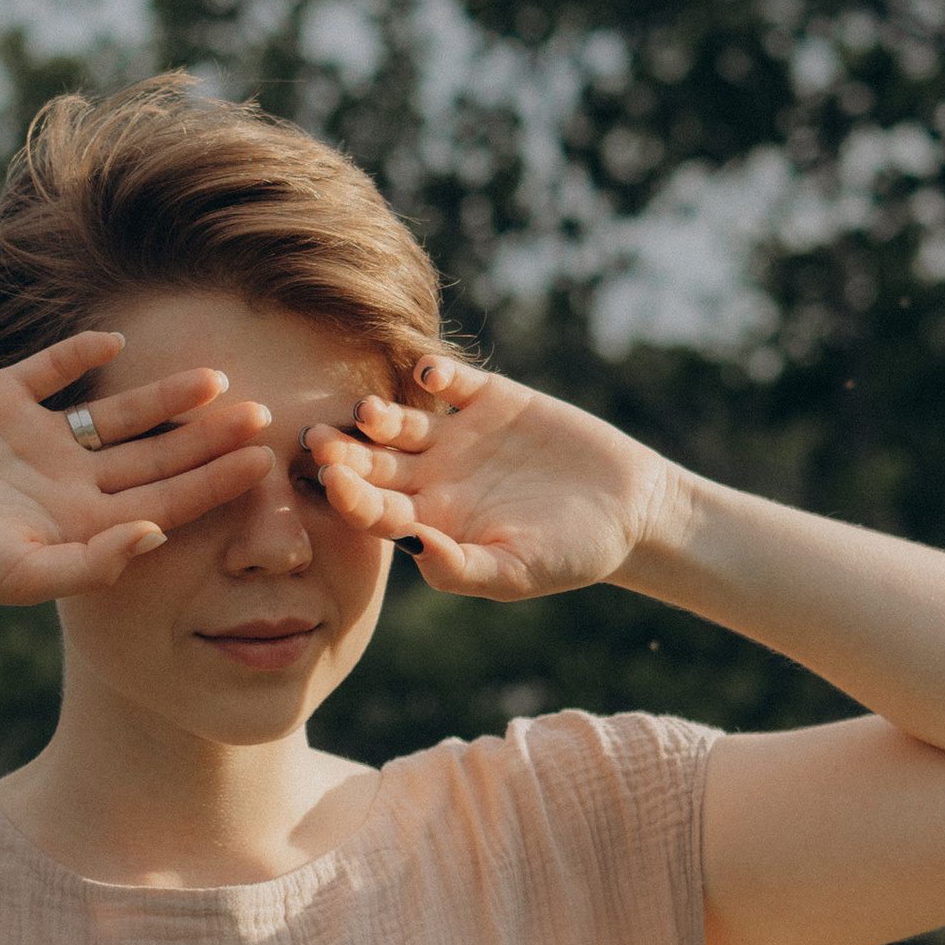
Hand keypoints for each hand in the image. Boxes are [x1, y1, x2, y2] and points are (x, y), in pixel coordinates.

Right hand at [0, 333, 272, 606]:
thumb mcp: (22, 575)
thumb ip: (93, 561)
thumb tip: (158, 533)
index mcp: (84, 524)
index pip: (167, 500)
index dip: (215, 481)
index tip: (264, 462)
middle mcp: (71, 479)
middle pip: (155, 454)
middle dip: (208, 437)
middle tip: (266, 413)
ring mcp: (39, 438)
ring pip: (117, 412)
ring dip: (164, 397)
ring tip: (215, 378)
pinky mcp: (0, 400)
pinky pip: (50, 371)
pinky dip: (80, 354)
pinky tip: (116, 340)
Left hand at [302, 353, 684, 601]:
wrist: (628, 508)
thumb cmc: (571, 554)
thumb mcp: (519, 572)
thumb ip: (463, 568)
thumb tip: (414, 553)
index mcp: (430, 522)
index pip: (375, 510)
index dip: (352, 498)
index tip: (331, 482)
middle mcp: (433, 476)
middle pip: (374, 463)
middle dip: (347, 452)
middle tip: (317, 441)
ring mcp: (458, 435)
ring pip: (403, 421)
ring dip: (381, 415)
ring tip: (368, 411)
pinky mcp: (490, 398)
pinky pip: (454, 380)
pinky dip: (439, 372)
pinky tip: (428, 373)